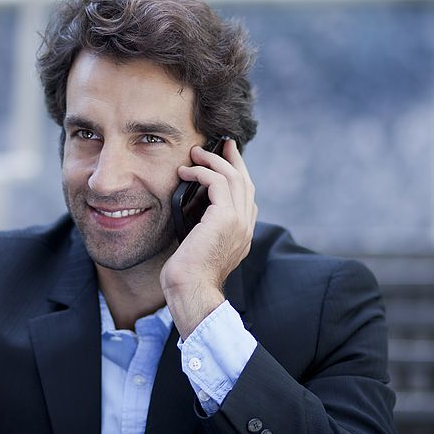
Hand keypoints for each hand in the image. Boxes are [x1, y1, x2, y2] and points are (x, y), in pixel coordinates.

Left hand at [160, 139, 257, 338]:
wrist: (192, 290)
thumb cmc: (187, 275)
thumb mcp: (198, 246)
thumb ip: (203, 228)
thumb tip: (191, 210)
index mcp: (242, 233)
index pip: (246, 196)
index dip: (237, 174)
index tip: (225, 159)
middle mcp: (246, 226)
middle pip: (245, 182)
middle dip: (232, 159)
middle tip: (219, 144)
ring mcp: (239, 221)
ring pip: (234, 177)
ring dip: (213, 160)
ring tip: (196, 152)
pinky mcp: (226, 218)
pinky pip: (218, 182)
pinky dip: (202, 172)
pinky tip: (187, 171)